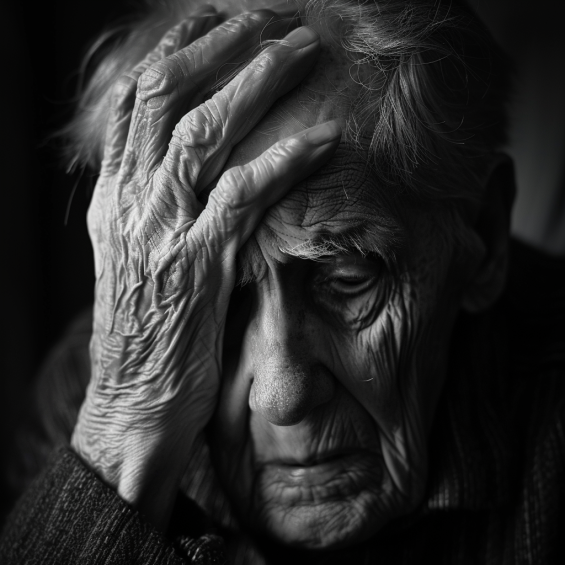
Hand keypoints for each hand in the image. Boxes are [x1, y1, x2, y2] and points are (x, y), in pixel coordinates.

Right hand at [71, 9, 341, 528]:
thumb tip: (191, 169)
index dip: (172, 50)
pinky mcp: (198, 265)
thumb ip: (153, 209)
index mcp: (111, 198)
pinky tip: (324, 137)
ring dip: (257, 81)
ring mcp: (161, 230)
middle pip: (169, 97)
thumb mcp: (134, 259)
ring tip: (301, 48)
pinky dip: (287, 160)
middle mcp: (129, 202)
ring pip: (206, 131)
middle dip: (219, 45)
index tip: (211, 18)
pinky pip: (245, 196)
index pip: (133, 103)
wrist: (133, 401)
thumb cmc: (144, 332)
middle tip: (267, 15)